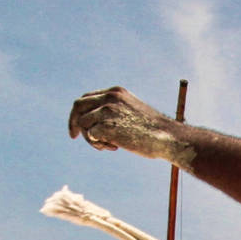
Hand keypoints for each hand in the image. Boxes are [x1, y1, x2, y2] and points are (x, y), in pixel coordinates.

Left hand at [67, 86, 195, 167]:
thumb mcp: (131, 112)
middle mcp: (110, 97)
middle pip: (78, 106)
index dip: (79, 112)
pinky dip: (98, 144)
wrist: (167, 137)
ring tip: (108, 145)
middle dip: (73, 122)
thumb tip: (93, 124)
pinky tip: (114, 147)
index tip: (77, 126)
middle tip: (73, 137)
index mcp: (115, 92)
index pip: (86, 98)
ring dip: (91, 138)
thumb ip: (113, 112)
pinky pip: (90, 135)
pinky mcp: (107, 126)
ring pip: (83, 124)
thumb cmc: (152, 130)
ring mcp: (107, 111)